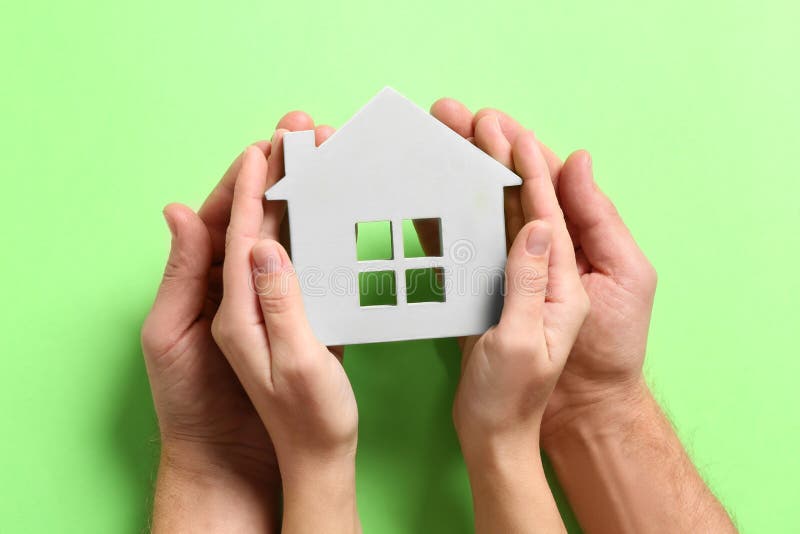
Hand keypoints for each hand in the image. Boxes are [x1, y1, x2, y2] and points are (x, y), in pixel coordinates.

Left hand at [210, 136, 359, 533]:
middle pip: (251, 225)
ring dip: (291, 196)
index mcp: (230, 311)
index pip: (233, 234)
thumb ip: (264, 300)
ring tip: (313, 160)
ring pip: (275, 237)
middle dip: (270, 177)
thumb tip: (258, 242)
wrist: (310, 463)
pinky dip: (309, 230)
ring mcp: (268, 308)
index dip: (249, 187)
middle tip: (294, 135)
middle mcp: (242, 303)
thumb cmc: (294, 420)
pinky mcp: (295, 316)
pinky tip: (330, 213)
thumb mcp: (275, 362)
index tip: (264, 146)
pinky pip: (298, 262)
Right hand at [451, 132, 587, 533]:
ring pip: (497, 216)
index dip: (527, 167)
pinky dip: (459, 215)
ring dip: (476, 175)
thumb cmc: (518, 398)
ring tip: (450, 140)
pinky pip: (476, 245)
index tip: (505, 129)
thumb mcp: (530, 342)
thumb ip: (535, 281)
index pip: (548, 211)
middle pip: (522, 202)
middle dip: (498, 156)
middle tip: (467, 117)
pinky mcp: (488, 295)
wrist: (498, 438)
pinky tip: (438, 193)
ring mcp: (515, 283)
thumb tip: (542, 222)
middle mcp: (544, 276)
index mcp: (564, 284)